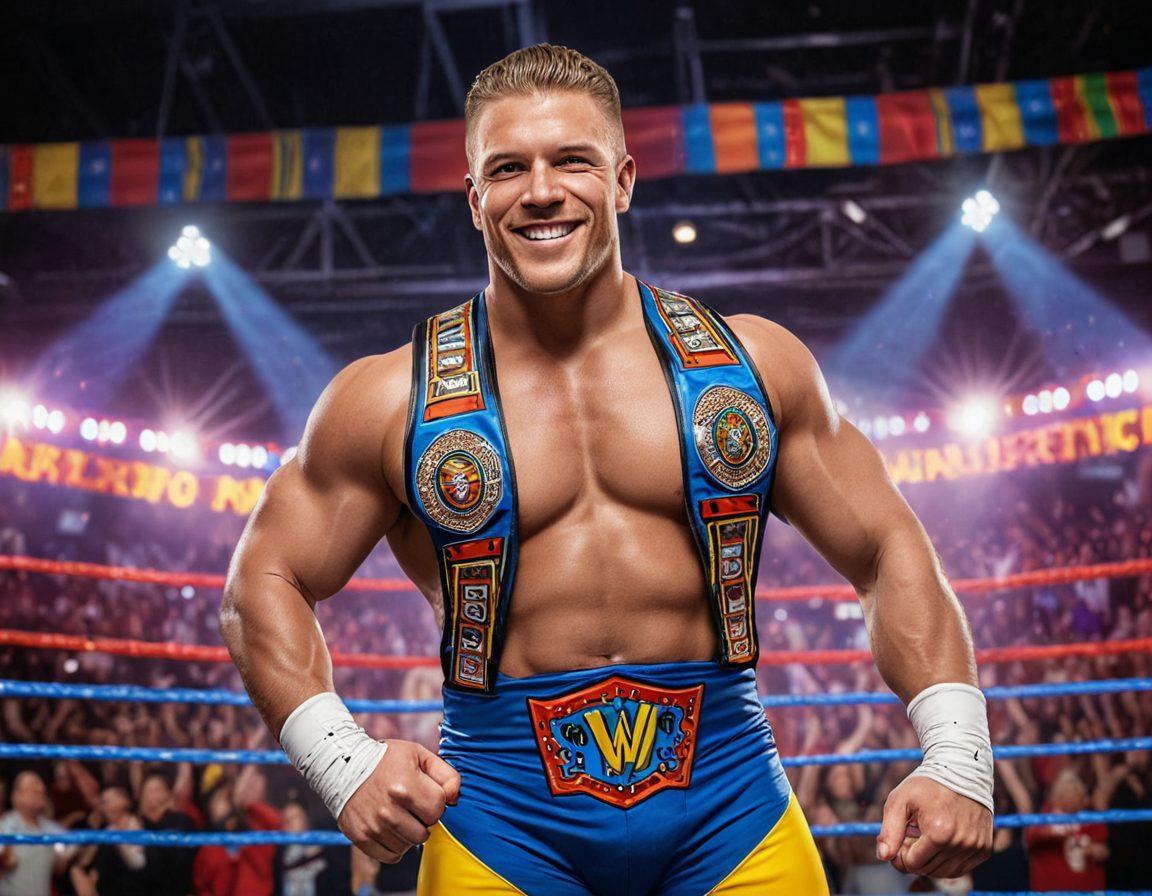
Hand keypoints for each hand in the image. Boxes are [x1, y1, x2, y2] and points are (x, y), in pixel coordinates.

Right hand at [337, 739, 460, 864]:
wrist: (344, 766)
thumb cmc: (386, 760)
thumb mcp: (418, 755)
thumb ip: (445, 774)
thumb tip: (454, 798)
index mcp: (405, 784)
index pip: (437, 809)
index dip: (435, 802)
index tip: (425, 793)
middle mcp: (388, 808)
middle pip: (424, 832)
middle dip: (423, 820)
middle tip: (412, 806)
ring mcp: (373, 825)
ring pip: (408, 845)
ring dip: (409, 834)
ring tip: (400, 815)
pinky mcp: (361, 837)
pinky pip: (391, 856)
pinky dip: (395, 846)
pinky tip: (391, 829)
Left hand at [876, 775, 991, 878]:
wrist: (962, 770)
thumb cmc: (927, 785)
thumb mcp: (900, 800)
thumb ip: (889, 830)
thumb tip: (883, 857)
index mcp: (939, 832)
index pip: (912, 864)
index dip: (901, 854)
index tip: (900, 839)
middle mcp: (961, 843)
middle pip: (928, 870)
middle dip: (915, 857)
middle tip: (912, 835)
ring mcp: (975, 847)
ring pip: (944, 873)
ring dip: (931, 860)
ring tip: (925, 836)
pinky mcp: (984, 848)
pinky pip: (961, 868)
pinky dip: (947, 861)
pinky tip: (941, 841)